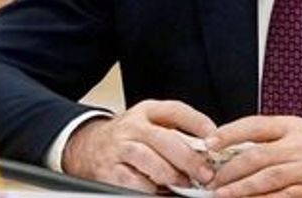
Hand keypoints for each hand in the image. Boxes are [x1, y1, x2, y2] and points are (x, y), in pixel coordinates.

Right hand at [62, 99, 217, 191]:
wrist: (87, 146)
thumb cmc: (127, 137)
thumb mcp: (149, 123)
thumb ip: (175, 131)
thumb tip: (207, 149)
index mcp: (146, 111)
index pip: (176, 111)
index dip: (198, 123)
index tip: (214, 138)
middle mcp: (132, 127)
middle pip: (165, 140)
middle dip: (189, 159)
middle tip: (205, 173)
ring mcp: (119, 149)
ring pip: (151, 162)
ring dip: (172, 175)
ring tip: (184, 183)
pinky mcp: (110, 171)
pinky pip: (135, 182)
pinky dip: (151, 188)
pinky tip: (159, 189)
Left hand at [206, 116, 301, 197]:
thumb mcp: (299, 130)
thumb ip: (270, 137)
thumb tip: (233, 147)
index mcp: (292, 127)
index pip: (255, 125)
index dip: (229, 133)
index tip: (210, 143)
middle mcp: (298, 147)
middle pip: (256, 157)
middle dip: (229, 169)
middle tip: (211, 178)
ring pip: (265, 180)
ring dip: (239, 189)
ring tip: (221, 194)